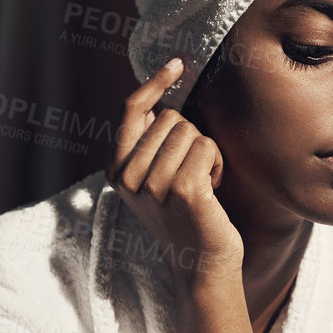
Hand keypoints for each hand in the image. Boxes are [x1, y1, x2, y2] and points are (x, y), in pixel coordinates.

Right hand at [108, 56, 242, 282]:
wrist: (202, 268)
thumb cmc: (186, 218)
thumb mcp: (154, 181)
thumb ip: (149, 146)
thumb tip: (159, 100)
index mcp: (116, 171)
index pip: (131, 110)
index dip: (155, 82)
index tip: (178, 63)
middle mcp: (129, 177)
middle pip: (168, 117)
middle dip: (189, 135)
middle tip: (192, 172)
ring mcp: (154, 185)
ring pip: (189, 129)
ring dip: (206, 150)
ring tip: (202, 183)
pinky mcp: (184, 191)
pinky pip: (206, 146)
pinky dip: (217, 162)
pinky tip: (213, 188)